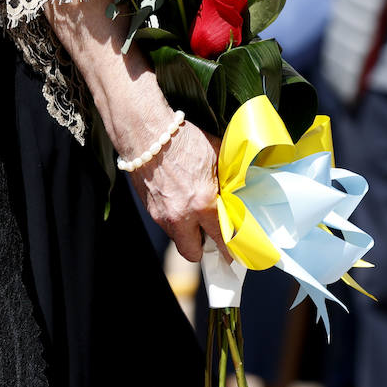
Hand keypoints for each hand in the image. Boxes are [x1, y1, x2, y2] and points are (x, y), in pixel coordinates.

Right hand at [132, 121, 225, 261]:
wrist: (146, 133)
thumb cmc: (182, 140)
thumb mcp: (216, 157)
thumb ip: (228, 179)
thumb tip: (239, 189)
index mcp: (202, 203)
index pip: (220, 238)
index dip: (229, 248)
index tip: (234, 252)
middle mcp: (181, 215)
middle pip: (193, 253)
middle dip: (202, 248)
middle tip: (210, 235)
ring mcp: (162, 214)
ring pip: (177, 239)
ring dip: (187, 233)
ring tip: (194, 214)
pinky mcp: (150, 209)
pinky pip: (166, 224)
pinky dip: (175, 219)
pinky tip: (179, 201)